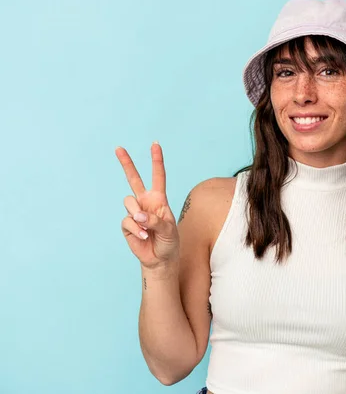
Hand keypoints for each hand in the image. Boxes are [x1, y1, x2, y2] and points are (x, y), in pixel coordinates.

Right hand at [115, 142, 179, 268]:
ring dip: (138, 216)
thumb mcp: (168, 230)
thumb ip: (155, 220)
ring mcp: (135, 212)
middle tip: (118, 148)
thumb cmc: (168, 242)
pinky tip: (143, 237)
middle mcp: (145, 202)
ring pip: (129, 202)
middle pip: (134, 179)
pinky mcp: (127, 224)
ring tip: (147, 228)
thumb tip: (137, 215)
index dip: (156, 161)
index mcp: (159, 199)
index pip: (158, 176)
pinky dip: (136, 229)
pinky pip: (127, 221)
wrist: (160, 259)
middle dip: (127, 163)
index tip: (155, 144)